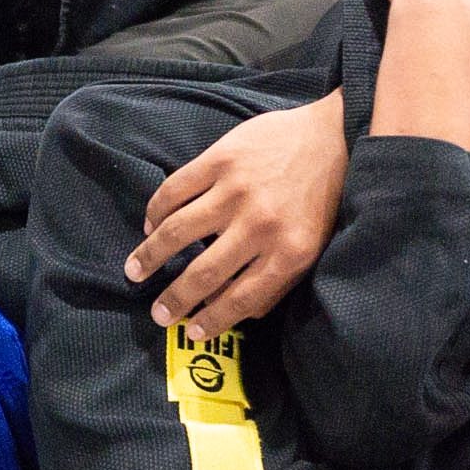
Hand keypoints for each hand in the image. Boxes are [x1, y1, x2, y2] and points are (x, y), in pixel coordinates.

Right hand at [123, 90, 346, 340]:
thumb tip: (237, 312)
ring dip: (151, 256)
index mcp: (290, 253)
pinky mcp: (221, 159)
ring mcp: (237, 190)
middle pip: (204, 274)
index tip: (192, 332)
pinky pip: (176, 190)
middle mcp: (261, 225)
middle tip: (158, 314)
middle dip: (175, 300)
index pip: (241, 299)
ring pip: (179, 232)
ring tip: (135, 271)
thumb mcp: (314, 247)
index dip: (212, 321)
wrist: (335, 136)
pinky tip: (150, 225)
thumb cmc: (323, 197)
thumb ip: (278, 281)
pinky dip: (157, 210)